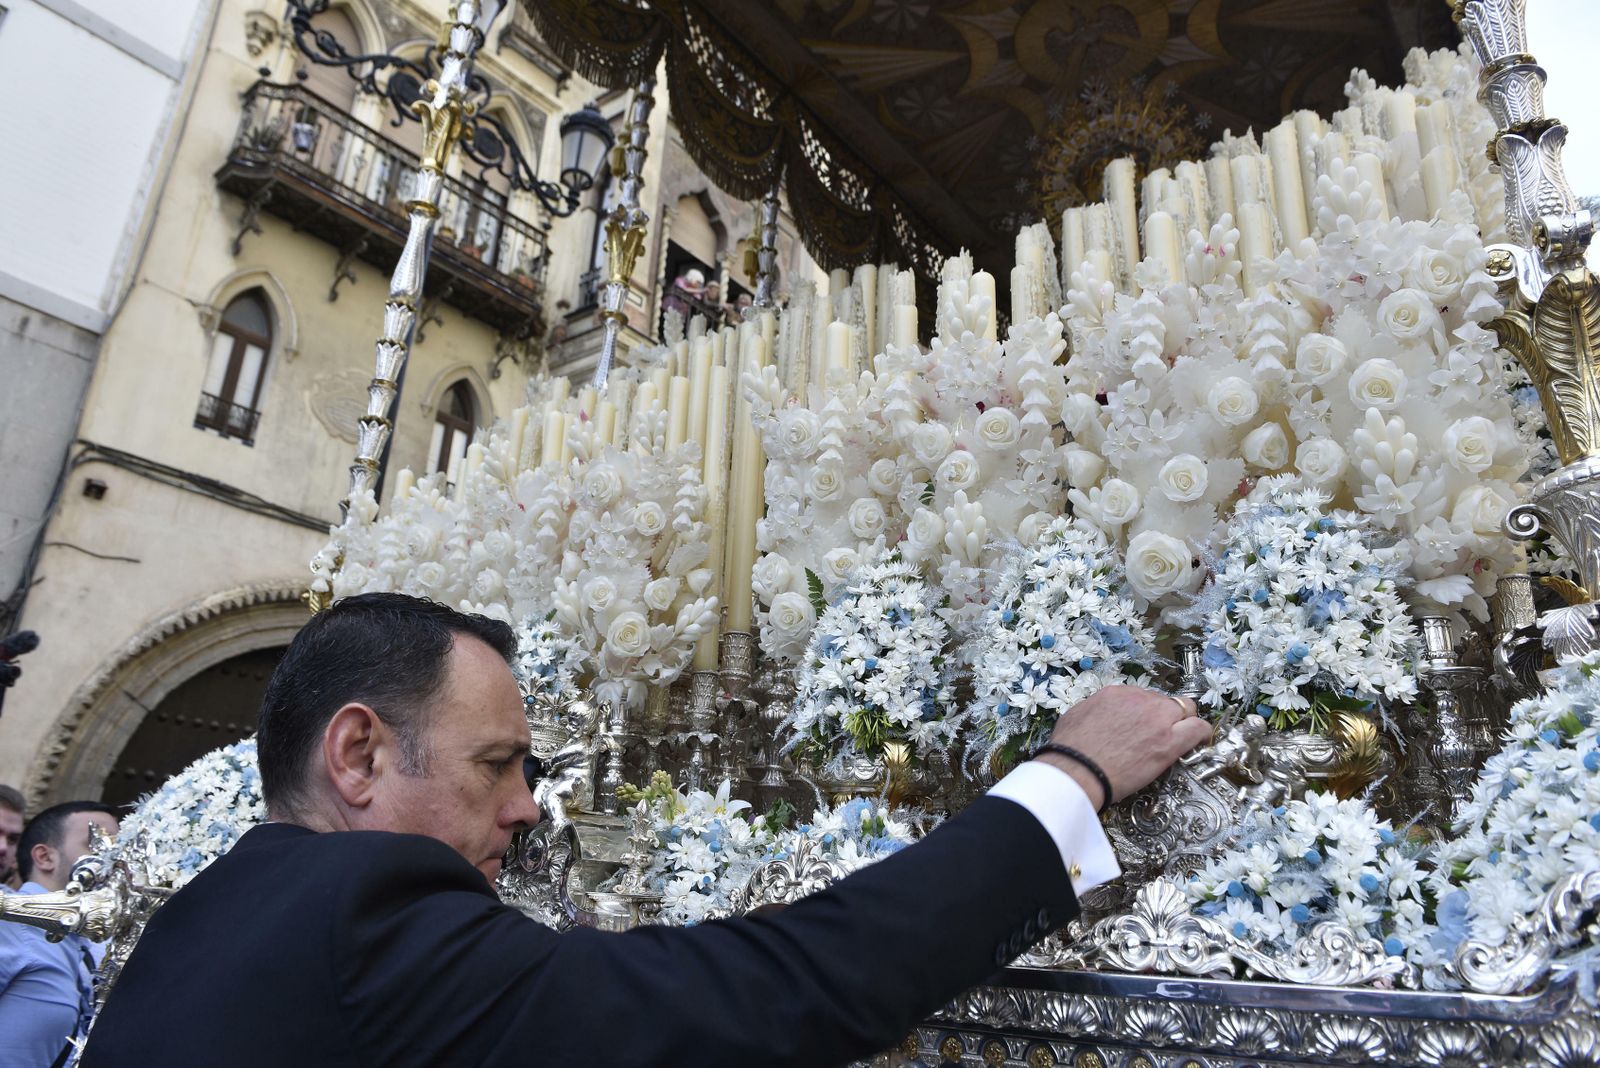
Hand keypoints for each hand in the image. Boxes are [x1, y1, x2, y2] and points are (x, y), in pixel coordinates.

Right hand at [1036, 685, 1211, 807]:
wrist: (1077, 770)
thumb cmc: (1070, 749)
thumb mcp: (1077, 715)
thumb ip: (1096, 708)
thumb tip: (1103, 713)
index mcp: (1117, 693)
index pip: (1142, 696)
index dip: (1144, 711)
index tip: (1143, 723)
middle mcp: (1140, 701)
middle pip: (1166, 701)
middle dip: (1165, 714)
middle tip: (1160, 732)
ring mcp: (1157, 720)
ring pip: (1186, 710)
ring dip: (1183, 721)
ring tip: (1180, 737)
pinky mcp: (1169, 743)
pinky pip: (1197, 729)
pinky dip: (1201, 733)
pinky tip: (1199, 739)